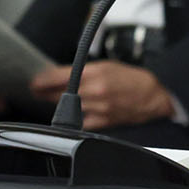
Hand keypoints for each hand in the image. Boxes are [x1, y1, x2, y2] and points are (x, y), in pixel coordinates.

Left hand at [29, 61, 175, 129]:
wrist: (153, 96)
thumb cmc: (132, 79)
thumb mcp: (107, 65)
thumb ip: (85, 70)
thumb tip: (63, 76)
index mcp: (96, 73)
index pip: (61, 76)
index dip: (44, 80)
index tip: (35, 81)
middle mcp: (95, 91)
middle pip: (60, 94)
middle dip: (45, 92)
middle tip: (37, 90)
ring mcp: (98, 108)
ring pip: (67, 108)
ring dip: (56, 104)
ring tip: (50, 99)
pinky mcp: (103, 122)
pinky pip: (80, 122)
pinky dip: (72, 118)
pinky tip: (68, 114)